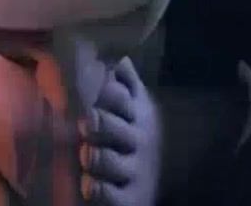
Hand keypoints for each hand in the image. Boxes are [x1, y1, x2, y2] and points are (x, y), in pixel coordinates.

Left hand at [77, 57, 160, 205]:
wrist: (166, 178)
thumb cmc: (140, 133)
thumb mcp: (139, 107)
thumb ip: (128, 83)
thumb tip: (121, 59)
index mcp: (136, 114)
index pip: (121, 98)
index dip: (108, 95)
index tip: (100, 92)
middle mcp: (136, 141)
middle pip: (113, 128)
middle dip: (98, 124)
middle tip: (85, 124)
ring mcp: (134, 170)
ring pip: (110, 161)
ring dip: (95, 156)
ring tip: (86, 154)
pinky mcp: (130, 198)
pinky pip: (112, 196)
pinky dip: (99, 190)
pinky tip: (89, 185)